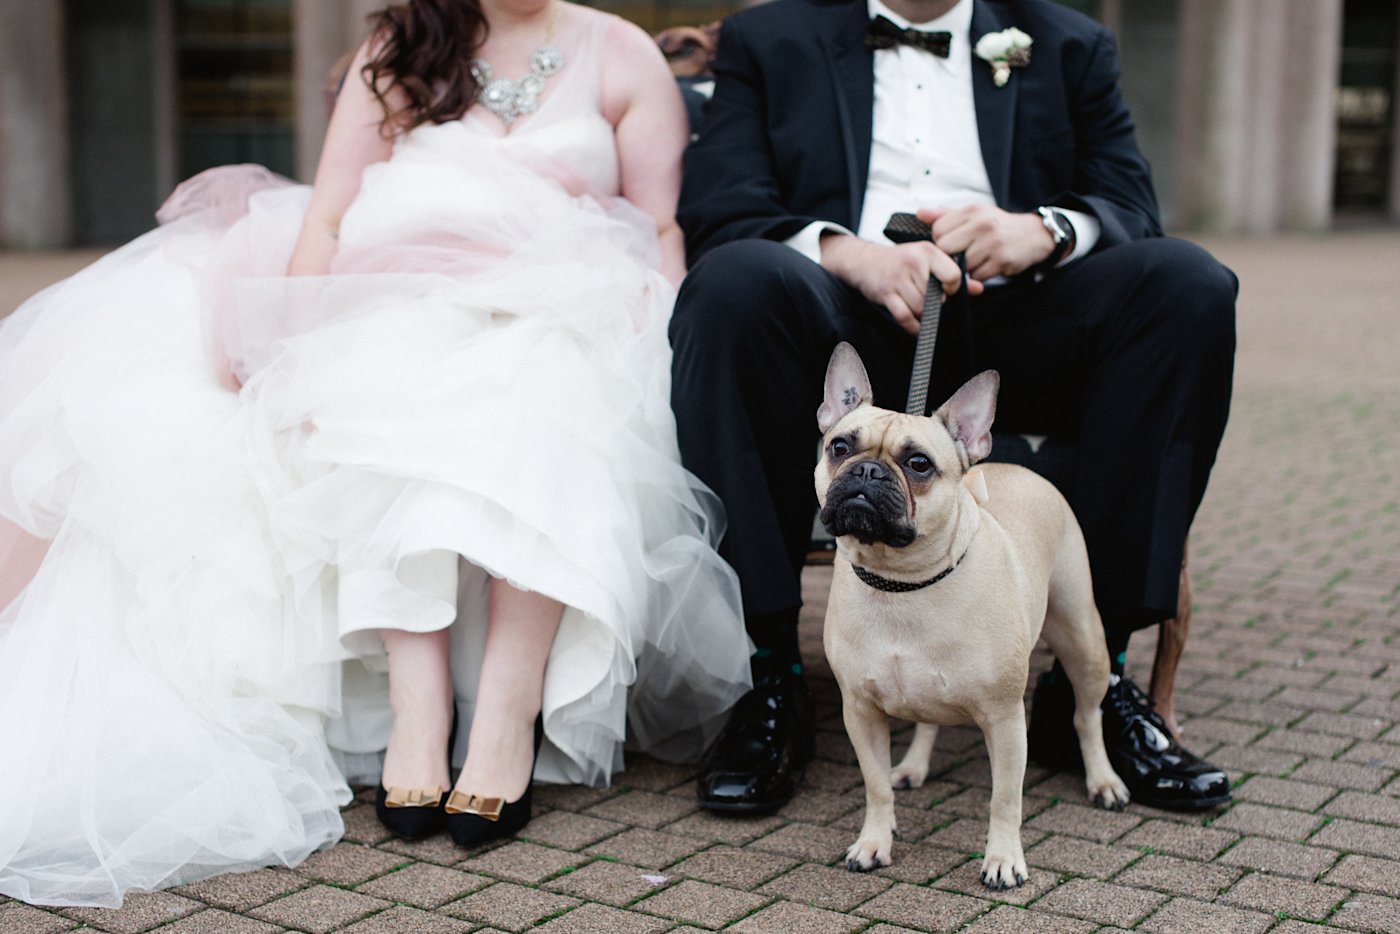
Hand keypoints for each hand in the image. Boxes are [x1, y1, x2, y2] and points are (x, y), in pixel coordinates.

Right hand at [819, 234, 983, 335]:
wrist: (865, 261)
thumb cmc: (901, 261)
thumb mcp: (927, 259)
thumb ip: (953, 273)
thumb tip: (978, 289)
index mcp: (927, 251)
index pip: (953, 275)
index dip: (952, 287)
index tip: (945, 289)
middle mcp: (913, 262)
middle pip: (936, 296)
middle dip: (933, 302)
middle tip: (927, 298)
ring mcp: (898, 278)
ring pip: (921, 308)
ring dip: (922, 314)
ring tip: (917, 306)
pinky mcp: (886, 293)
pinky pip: (905, 317)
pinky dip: (913, 327)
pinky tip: (916, 326)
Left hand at [922, 205, 1057, 280]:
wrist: (1033, 235)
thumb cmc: (997, 226)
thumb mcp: (973, 213)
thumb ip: (945, 215)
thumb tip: (919, 213)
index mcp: (972, 211)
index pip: (938, 230)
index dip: (940, 241)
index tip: (951, 243)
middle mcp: (982, 225)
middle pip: (946, 248)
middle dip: (949, 256)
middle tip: (960, 255)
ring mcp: (992, 243)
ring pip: (961, 265)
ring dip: (964, 268)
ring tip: (975, 260)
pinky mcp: (1001, 261)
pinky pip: (977, 276)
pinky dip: (978, 276)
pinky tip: (986, 266)